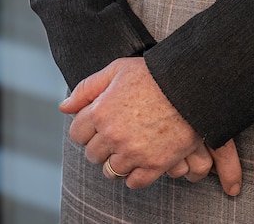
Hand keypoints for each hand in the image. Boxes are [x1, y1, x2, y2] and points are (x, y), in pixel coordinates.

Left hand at [60, 58, 240, 193]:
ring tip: (131, 145)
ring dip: (118, 160)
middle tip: (118, 132)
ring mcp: (133, 152)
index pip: (77, 134)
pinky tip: (142, 158)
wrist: (189, 84)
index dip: (87, 128)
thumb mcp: (117, 70)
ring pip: (111, 171)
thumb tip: (64, 107)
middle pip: (93, 155)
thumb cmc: (153, 74)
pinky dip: (135, 174)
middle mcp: (113, 136)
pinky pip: (133, 182)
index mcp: (101, 112)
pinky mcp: (153, 165)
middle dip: (102, 145)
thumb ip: (87, 88)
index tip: (100, 123)